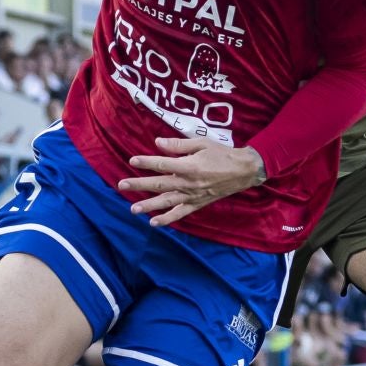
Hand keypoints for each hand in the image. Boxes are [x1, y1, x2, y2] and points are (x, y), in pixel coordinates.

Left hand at [119, 137, 264, 226]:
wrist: (243, 171)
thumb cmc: (222, 154)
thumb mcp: (202, 143)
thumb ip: (179, 144)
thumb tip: (158, 143)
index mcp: (190, 166)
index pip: (163, 165)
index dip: (146, 162)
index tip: (132, 161)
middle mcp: (188, 183)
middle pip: (160, 184)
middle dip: (139, 185)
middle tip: (122, 185)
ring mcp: (192, 196)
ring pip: (167, 202)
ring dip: (149, 205)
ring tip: (133, 209)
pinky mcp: (197, 204)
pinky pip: (180, 213)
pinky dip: (167, 219)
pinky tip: (154, 222)